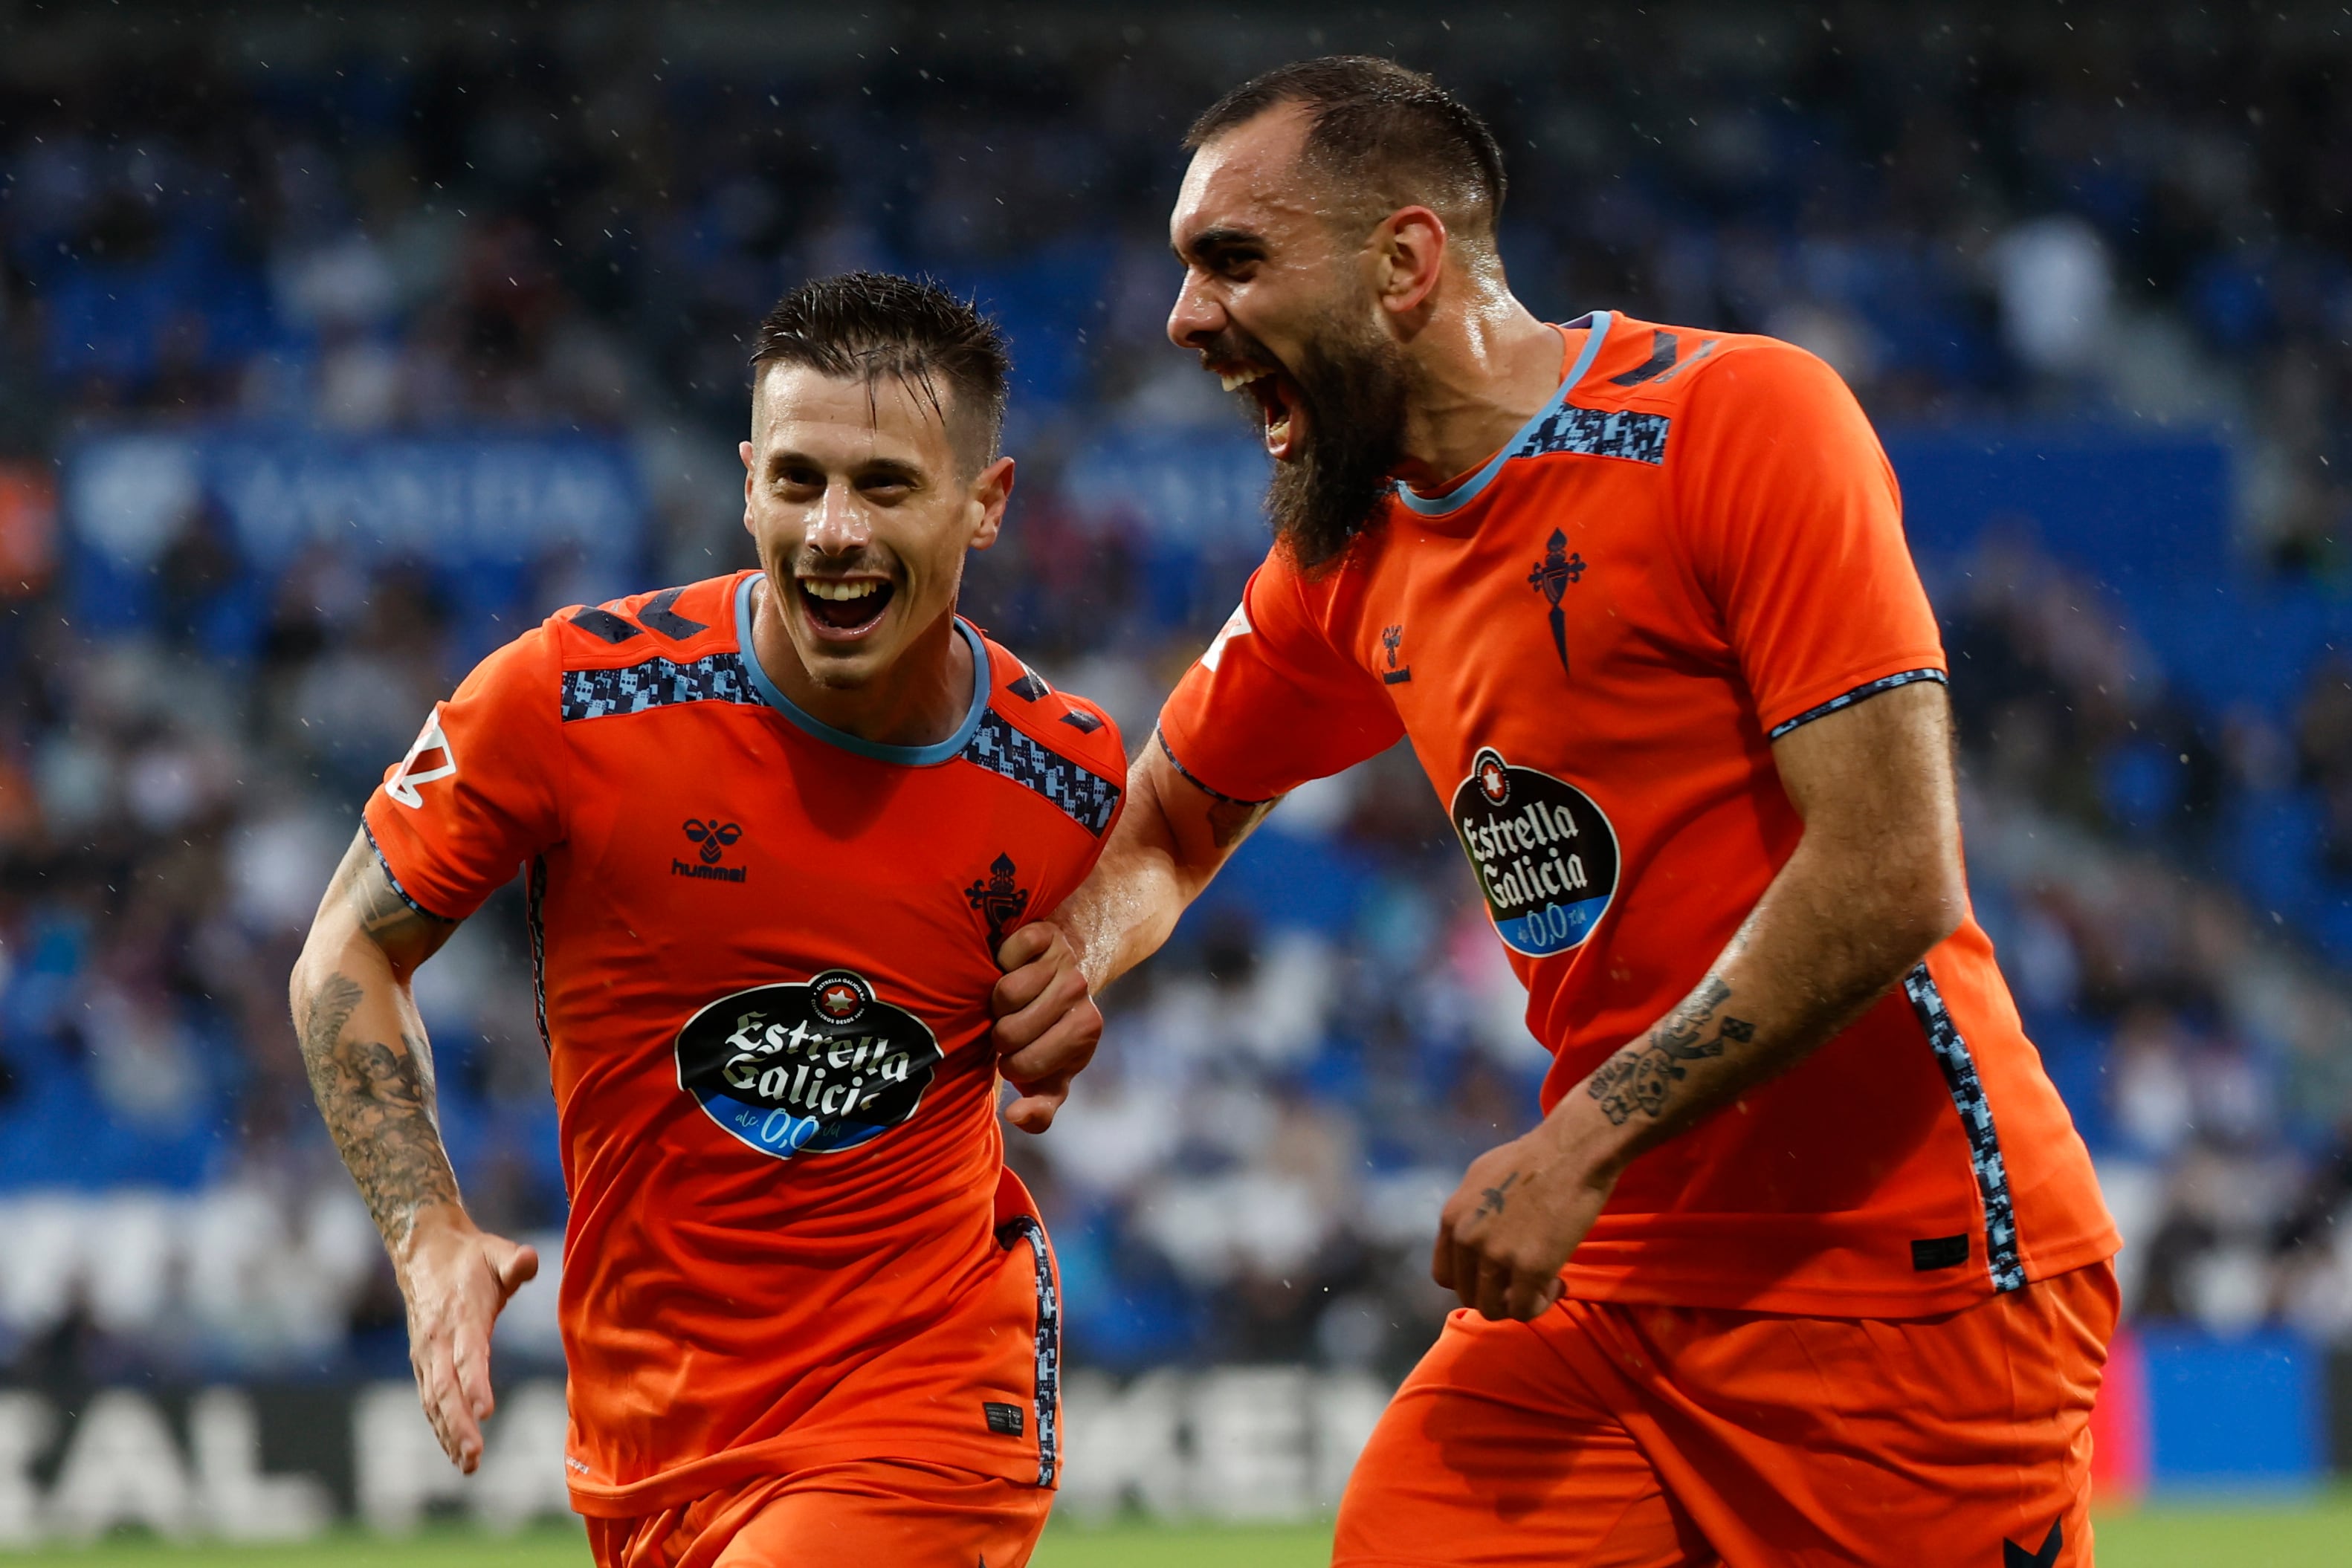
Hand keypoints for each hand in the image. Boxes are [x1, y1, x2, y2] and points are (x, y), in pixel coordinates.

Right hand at [394, 1212, 540, 1471]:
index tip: (485, 1411)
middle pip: (446, 1388)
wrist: (425, 1252)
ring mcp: (426, 1353)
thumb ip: (514, 1261)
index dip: (474, 1384)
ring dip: (449, 1434)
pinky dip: (439, 1427)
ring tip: (468, 1466)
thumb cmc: (471, 1257)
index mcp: (460, 1315)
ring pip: (434, 1401)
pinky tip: (453, 1452)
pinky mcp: (423, 1362)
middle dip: (459, 1425)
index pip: (467, 1354)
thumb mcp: (496, 1250)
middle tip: (475, 1456)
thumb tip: (529, 1260)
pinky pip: (429, 1400)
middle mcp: (438, 1340)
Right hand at [990, 920, 1102, 1132]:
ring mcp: (1064, 961)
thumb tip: (1016, 1116)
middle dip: (1000, 1032)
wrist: (1065, 970)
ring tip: (1009, 999)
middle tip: (1009, 1023)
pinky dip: (1001, 960)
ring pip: (1006, 992)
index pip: (1023, 1067)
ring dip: (996, 998)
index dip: (1008, 1064)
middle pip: (1009, 1031)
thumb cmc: (1051, 1033)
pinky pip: (1009, 952)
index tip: (1015, 1054)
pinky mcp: (1045, 934)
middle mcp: (1079, 994)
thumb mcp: (1051, 1076)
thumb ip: (1041, 1107)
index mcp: (1085, 1033)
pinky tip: (1011, 967)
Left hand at [1431, 1110, 1620, 1321]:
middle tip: (1524, 1281)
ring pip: (1492, 1309)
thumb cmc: (1533, 1158)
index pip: (1445, 1274)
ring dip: (1516, 1304)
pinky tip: (1556, 1283)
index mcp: (1451, 1217)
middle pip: (1468, 1295)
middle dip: (1496, 1294)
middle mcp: (1466, 1239)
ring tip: (1542, 1284)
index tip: (1496, 1274)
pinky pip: (1523, 1311)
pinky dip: (1539, 1306)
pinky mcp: (1529, 1268)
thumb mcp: (1481, 1177)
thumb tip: (1473, 1237)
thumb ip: (1470, 1212)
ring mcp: (1495, 1255)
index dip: (1471, 1280)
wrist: (1571, 1152)